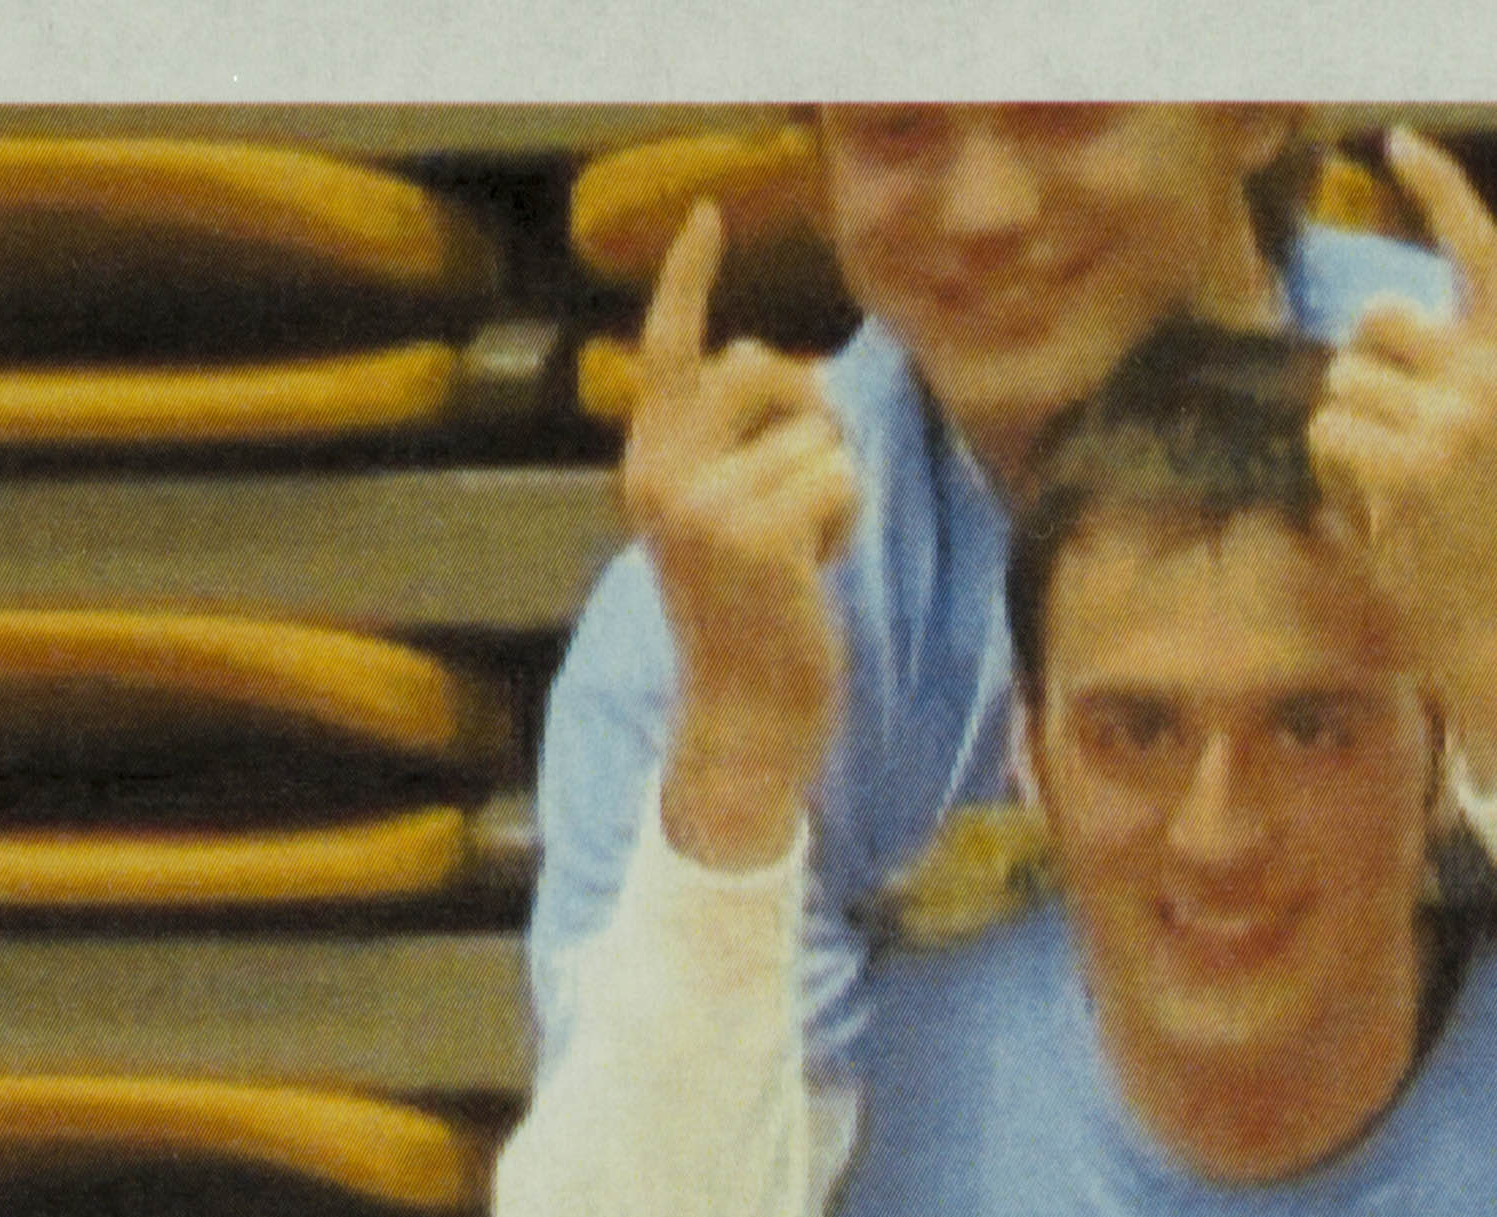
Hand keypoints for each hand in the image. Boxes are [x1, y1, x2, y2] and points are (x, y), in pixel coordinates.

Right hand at [623, 199, 853, 862]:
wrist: (743, 723)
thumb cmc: (752, 621)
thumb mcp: (728, 521)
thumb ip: (735, 443)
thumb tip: (781, 369)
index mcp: (648, 466)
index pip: (668, 350)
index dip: (688, 278)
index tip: (707, 214)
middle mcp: (661, 475)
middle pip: (758, 366)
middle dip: (803, 410)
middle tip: (800, 494)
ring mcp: (703, 504)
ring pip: (815, 431)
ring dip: (834, 486)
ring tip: (804, 553)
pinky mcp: (754, 534)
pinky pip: (838, 474)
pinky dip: (848, 518)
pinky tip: (819, 570)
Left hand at [1314, 131, 1496, 785]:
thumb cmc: (1477, 543)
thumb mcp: (1480, 440)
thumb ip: (1436, 381)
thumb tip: (1357, 345)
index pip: (1479, 253)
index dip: (1438, 190)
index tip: (1397, 142)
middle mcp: (1492, 376)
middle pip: (1374, 320)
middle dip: (1359, 372)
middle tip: (1387, 446)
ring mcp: (1454, 418)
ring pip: (1342, 383)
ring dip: (1343, 434)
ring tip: (1388, 492)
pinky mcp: (1413, 464)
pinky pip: (1329, 431)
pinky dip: (1332, 471)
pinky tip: (1374, 512)